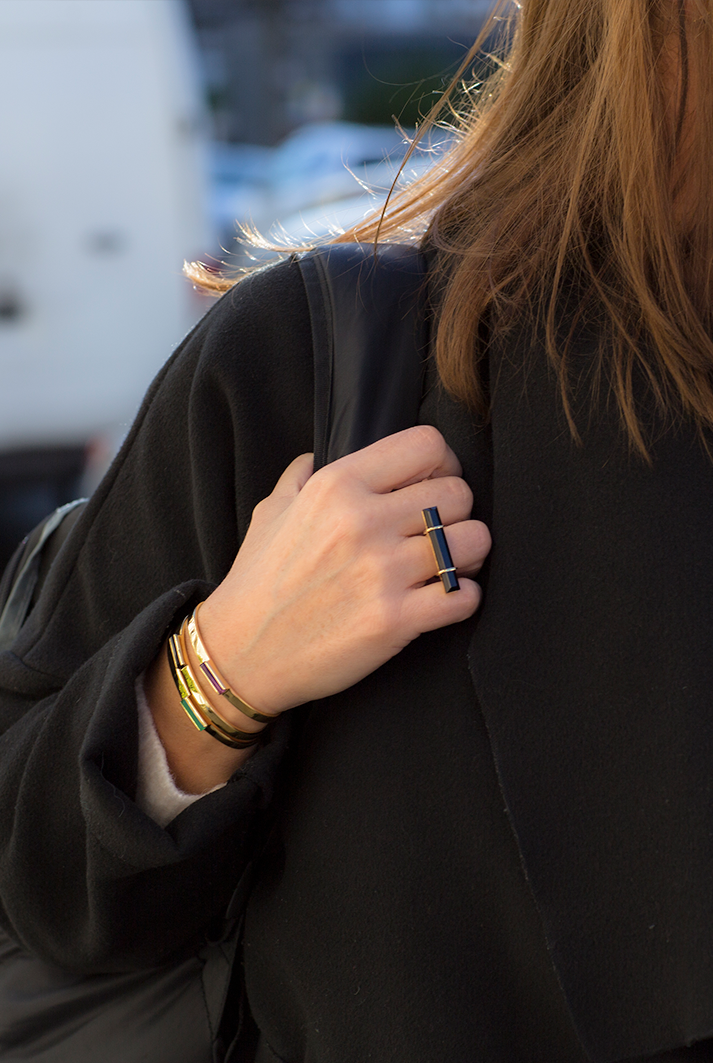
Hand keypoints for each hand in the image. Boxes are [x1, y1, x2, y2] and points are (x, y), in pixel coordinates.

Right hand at [198, 426, 490, 714]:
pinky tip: (441, 599)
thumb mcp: (273, 510)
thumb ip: (304, 472)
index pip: (428, 445)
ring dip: (468, 555)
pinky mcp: (394, 621)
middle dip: (457, 513)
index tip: (433, 485)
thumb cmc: (258, 582)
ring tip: (446, 566)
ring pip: (473, 541)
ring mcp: (381, 572)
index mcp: (336, 485)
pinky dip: (463, 597)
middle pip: (459, 494)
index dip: (442, 464)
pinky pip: (465, 595)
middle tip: (440, 533)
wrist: (241, 654)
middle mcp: (362, 522)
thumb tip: (327, 451)